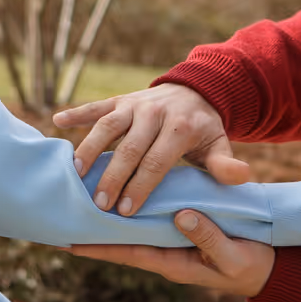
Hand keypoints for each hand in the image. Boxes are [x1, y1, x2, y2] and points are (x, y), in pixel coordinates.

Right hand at [52, 84, 249, 215]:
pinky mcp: (120, 99)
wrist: (198, 90)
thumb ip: (225, 165)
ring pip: (106, 126)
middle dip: (112, 177)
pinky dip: (77, 113)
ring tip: (74, 175)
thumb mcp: (219, 146)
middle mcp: (153, 113)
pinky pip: (96, 106)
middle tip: (98, 205)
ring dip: (89, 150)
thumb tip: (242, 176)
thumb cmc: (204, 130)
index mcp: (179, 128)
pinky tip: (57, 121)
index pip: (156, 161)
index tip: (125, 211)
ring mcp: (134, 104)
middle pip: (128, 148)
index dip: (140, 186)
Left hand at [70, 210, 275, 298]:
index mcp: (174, 263)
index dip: (101, 248)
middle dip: (95, 234)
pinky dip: (132, 209)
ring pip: (134, 231)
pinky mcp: (182, 230)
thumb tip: (183, 216)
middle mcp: (166, 253)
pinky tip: (118, 197)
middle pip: (123, 244)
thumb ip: (210, 239)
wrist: (269, 265)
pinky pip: (150, 221)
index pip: (130, 254)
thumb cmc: (251, 264)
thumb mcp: (233, 256)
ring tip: (83, 205)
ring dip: (109, 220)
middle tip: (64, 221)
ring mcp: (173, 243)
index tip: (71, 243)